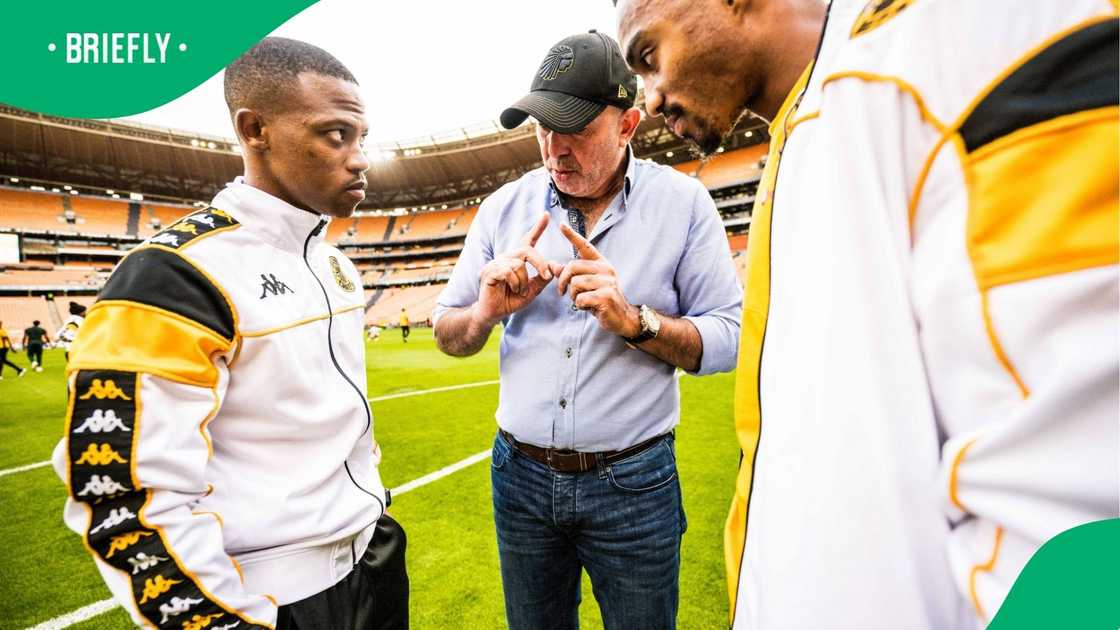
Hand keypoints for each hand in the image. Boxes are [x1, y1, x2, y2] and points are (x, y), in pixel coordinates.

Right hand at [474, 213, 554, 324]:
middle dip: (540, 264)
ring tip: (520, 291)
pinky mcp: (489, 271)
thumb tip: (556, 266)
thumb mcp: (533, 290)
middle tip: (547, 276)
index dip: (538, 227)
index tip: (546, 215)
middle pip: (527, 251)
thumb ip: (543, 278)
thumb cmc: (511, 300)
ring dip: (524, 282)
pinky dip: (515, 283)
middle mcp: (506, 257)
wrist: (494, 313)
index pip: (528, 240)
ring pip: (518, 264)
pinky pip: (508, 272)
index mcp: (517, 259)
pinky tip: (513, 290)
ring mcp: (496, 263)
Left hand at [556, 221, 640, 337]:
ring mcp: (608, 282)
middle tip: (562, 292)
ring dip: (573, 296)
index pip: (584, 246)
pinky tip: (588, 308)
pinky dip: (580, 305)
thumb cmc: (601, 299)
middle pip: (573, 266)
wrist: (621, 317)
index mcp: (601, 263)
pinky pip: (581, 298)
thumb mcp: (585, 285)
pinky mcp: (606, 296)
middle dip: (563, 281)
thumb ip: (570, 274)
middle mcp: (606, 269)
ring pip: (575, 284)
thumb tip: (551, 264)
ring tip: (582, 301)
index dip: (572, 235)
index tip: (561, 224)